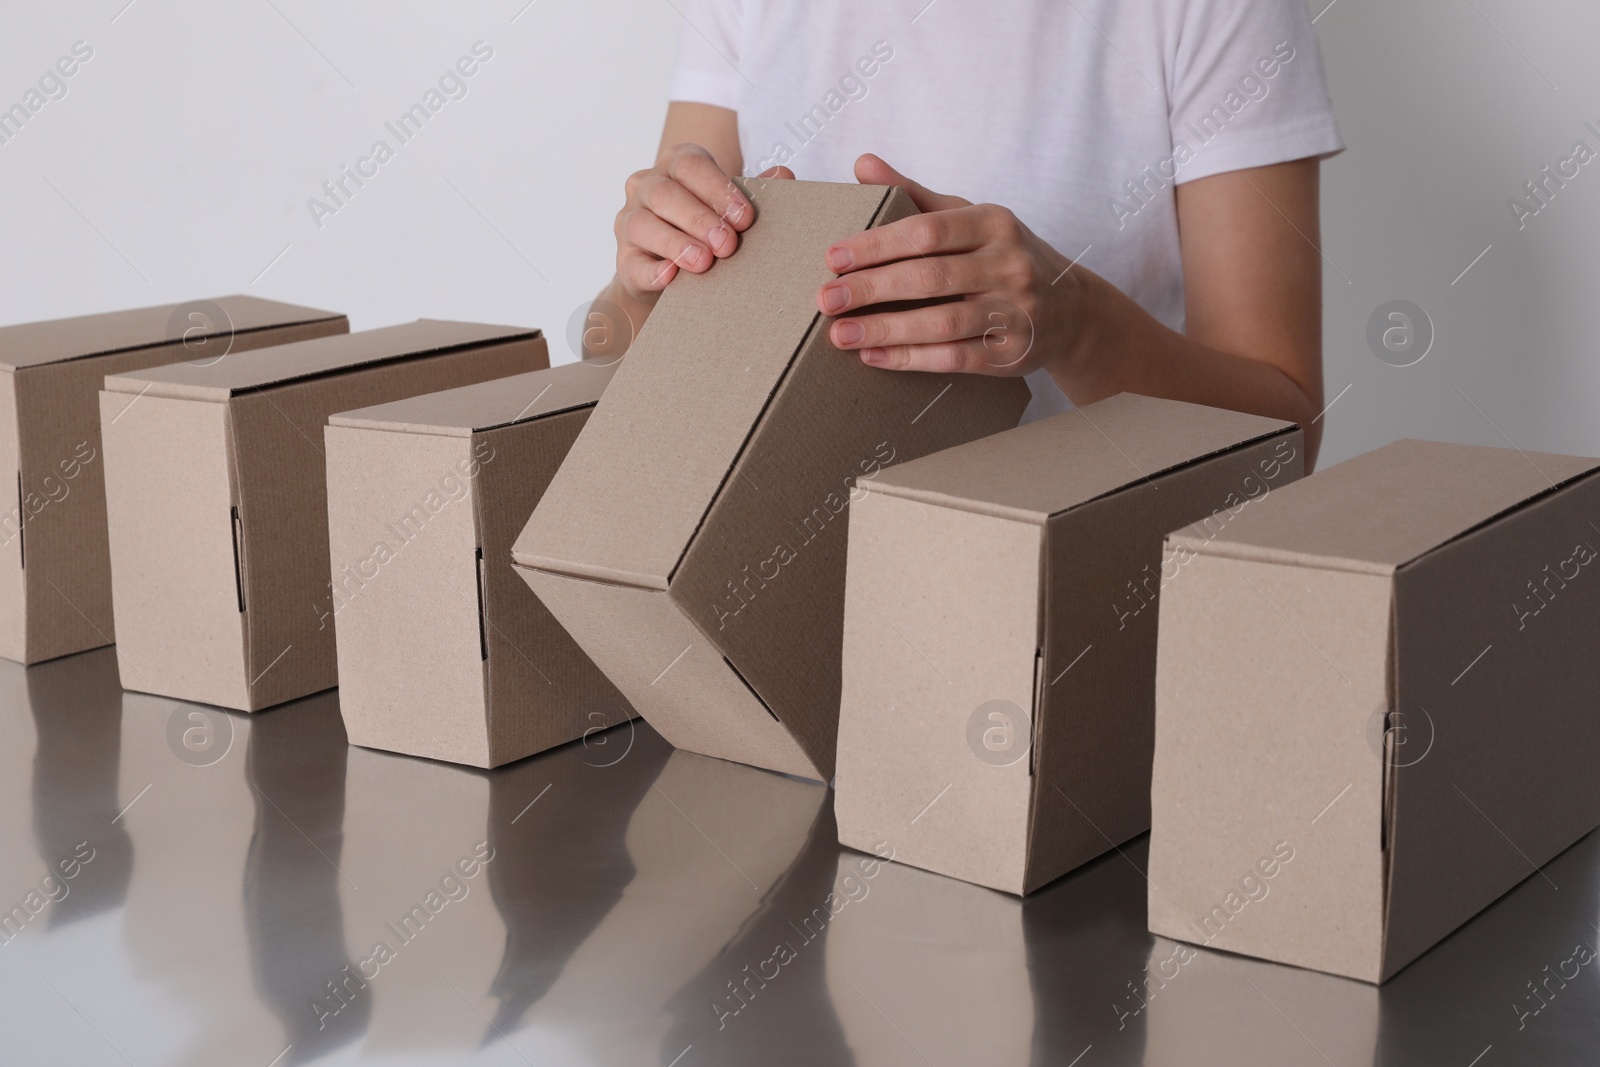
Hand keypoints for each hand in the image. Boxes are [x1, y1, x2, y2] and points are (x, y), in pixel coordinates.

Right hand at [614, 143, 792, 301]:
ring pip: (643, 225)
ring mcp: (629, 223)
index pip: (690, 165)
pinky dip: (652, 271)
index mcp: (675, 166)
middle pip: (665, 193)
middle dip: (699, 218)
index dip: (717, 189)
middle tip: (728, 244)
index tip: (744, 217)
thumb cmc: (709, 229)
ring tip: (703, 262)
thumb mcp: (732, 207)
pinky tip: (671, 276)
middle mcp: (646, 187)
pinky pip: (633, 264)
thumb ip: (757, 190)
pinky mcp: (624, 261)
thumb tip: (784, 173)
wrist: (677, 274)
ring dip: (676, 243)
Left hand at [817, 154, 1089, 375]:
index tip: (833, 256)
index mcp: (993, 223)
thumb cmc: (1003, 257)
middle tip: (826, 298)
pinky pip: (956, 357)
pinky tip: (874, 357)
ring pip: (943, 322)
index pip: (928, 231)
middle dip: (873, 288)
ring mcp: (1015, 311)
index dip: (878, 244)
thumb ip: (914, 196)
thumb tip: (862, 164)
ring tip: (840, 334)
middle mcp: (1009, 264)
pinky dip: (911, 359)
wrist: (1070, 311)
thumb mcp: (970, 217)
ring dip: (886, 330)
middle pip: (931, 277)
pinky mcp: (1011, 353)